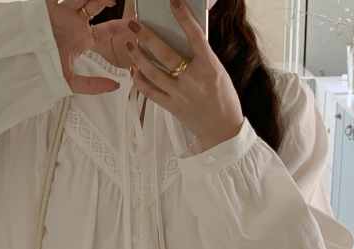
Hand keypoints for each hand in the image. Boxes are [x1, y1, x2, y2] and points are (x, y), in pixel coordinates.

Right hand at [46, 0, 131, 93]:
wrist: (23, 58)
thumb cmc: (44, 68)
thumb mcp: (70, 81)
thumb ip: (92, 85)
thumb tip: (115, 86)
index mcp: (80, 37)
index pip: (105, 29)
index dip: (120, 25)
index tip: (135, 22)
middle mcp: (73, 22)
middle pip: (95, 5)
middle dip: (105, 0)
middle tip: (115, 0)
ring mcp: (62, 10)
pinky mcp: (48, 3)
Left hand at [125, 0, 243, 150]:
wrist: (223, 131)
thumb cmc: (223, 99)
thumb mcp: (218, 72)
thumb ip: (202, 57)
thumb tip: (183, 39)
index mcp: (210, 67)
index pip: (195, 36)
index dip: (183, 17)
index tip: (173, 2)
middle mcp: (194, 80)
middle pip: (165, 53)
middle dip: (147, 36)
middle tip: (135, 24)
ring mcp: (181, 95)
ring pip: (153, 72)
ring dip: (138, 57)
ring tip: (130, 45)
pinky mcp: (172, 107)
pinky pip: (150, 93)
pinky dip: (140, 81)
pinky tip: (134, 71)